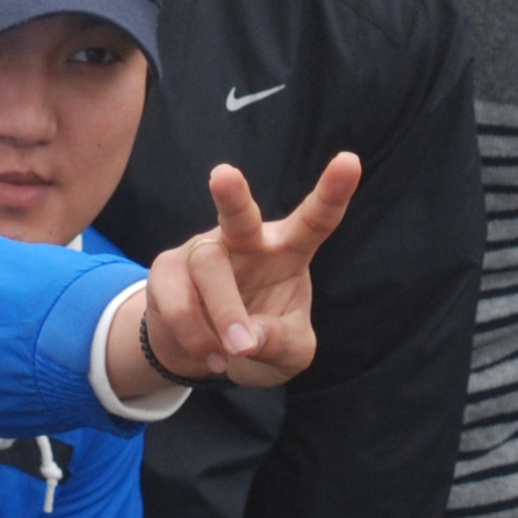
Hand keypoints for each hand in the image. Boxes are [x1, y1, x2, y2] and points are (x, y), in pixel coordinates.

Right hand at [114, 155, 361, 395]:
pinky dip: (194, 336)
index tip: (350, 161)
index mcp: (287, 251)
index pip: (314, 221)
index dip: (333, 193)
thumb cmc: (262, 339)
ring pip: (207, 268)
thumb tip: (251, 338)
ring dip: (223, 313)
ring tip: (237, 350)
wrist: (208, 353)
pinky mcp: (168, 271)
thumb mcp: (290, 352)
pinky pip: (175, 300)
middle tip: (224, 175)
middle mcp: (244, 243)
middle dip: (232, 196)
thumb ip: (282, 343)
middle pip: (239, 216)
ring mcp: (202, 252)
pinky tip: (212, 356)